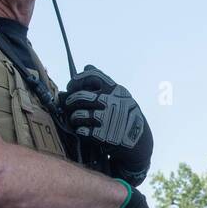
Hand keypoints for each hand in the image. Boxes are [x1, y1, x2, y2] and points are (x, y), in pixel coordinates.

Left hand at [61, 65, 150, 180]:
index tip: (72, 86)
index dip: (77, 80)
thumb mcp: (120, 95)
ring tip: (75, 119)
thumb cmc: (125, 116)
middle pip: (79, 96)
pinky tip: (82, 130)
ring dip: (73, 117)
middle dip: (70, 101)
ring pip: (77, 114)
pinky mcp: (102, 135)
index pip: (91, 76)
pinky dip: (79, 130)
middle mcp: (110, 102)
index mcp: (115, 90)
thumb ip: (103, 82)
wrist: (138, 141)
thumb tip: (87, 66)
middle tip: (68, 105)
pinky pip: (81, 130)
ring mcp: (106, 119)